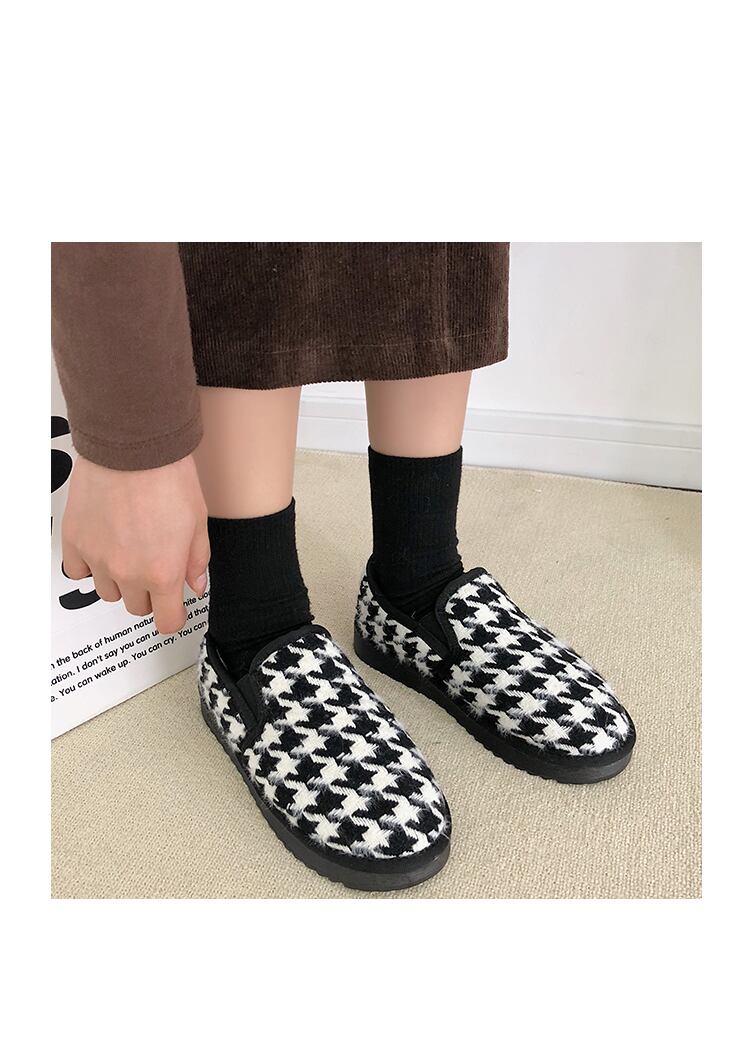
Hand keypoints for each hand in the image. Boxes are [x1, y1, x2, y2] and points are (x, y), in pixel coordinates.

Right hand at [62, 454, 208, 634]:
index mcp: (163, 572)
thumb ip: (196, 561)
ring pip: (108, 592)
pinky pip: (78, 571)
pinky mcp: (75, 541)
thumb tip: (195, 586)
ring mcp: (97, 559)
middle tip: (155, 568)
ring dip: (120, 580)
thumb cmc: (169, 478)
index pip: (166, 621)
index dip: (173, 617)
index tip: (173, 610)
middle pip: (137, 607)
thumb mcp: (198, 522)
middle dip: (149, 594)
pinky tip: (103, 546)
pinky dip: (90, 565)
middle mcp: (127, 572)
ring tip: (129, 550)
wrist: (133, 447)